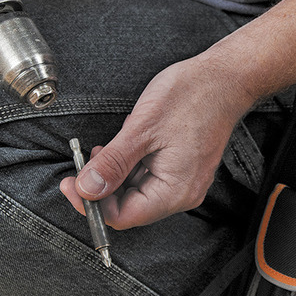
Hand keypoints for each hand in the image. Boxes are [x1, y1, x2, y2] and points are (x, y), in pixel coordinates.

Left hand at [60, 55, 254, 229]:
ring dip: (115, 174)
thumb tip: (86, 189)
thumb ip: (112, 164)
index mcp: (175, 191)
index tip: (71, 183)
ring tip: (110, 146)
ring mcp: (185, 182)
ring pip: (136, 192)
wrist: (225, 79)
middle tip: (86, 160)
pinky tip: (128, 144)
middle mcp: (183, 193)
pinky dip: (131, 166)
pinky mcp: (183, 170)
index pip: (123, 216)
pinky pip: (149, 179)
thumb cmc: (193, 97)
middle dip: (102, 187)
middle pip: (129, 207)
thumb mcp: (141, 129)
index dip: (92, 204)